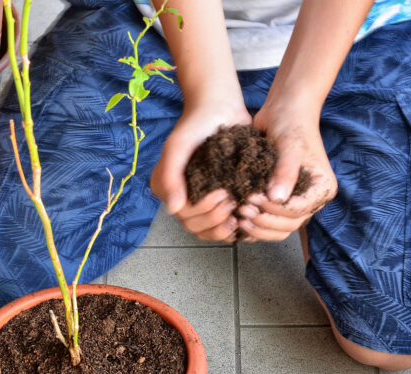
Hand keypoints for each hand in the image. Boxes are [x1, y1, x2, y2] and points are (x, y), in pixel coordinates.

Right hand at [150, 100, 251, 241]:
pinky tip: (244, 216)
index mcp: (166, 187)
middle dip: (216, 219)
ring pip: (208, 230)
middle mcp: (180, 197)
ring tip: (239, 208)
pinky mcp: (218, 198)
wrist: (219, 107)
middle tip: (233, 200)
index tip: (223, 193)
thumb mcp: (178, 146)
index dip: (205, 212)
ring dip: (224, 226)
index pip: (184, 216)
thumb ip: (170, 175)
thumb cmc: (196, 124)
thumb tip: (172, 210)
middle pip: (196, 227)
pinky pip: (221, 223)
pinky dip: (233, 225)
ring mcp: (200, 199)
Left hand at [237, 102, 336, 241]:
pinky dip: (255, 225)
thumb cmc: (291, 122)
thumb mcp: (290, 145)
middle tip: (242, 210)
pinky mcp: (279, 199)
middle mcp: (311, 198)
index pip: (299, 211)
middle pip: (289, 224)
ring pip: (279, 228)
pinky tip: (238, 218)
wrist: (283, 108)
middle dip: (265, 221)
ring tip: (239, 214)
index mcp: (321, 188)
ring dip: (259, 226)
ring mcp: (295, 200)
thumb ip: (285, 171)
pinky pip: (269, 221)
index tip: (253, 198)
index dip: (275, 211)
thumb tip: (277, 199)